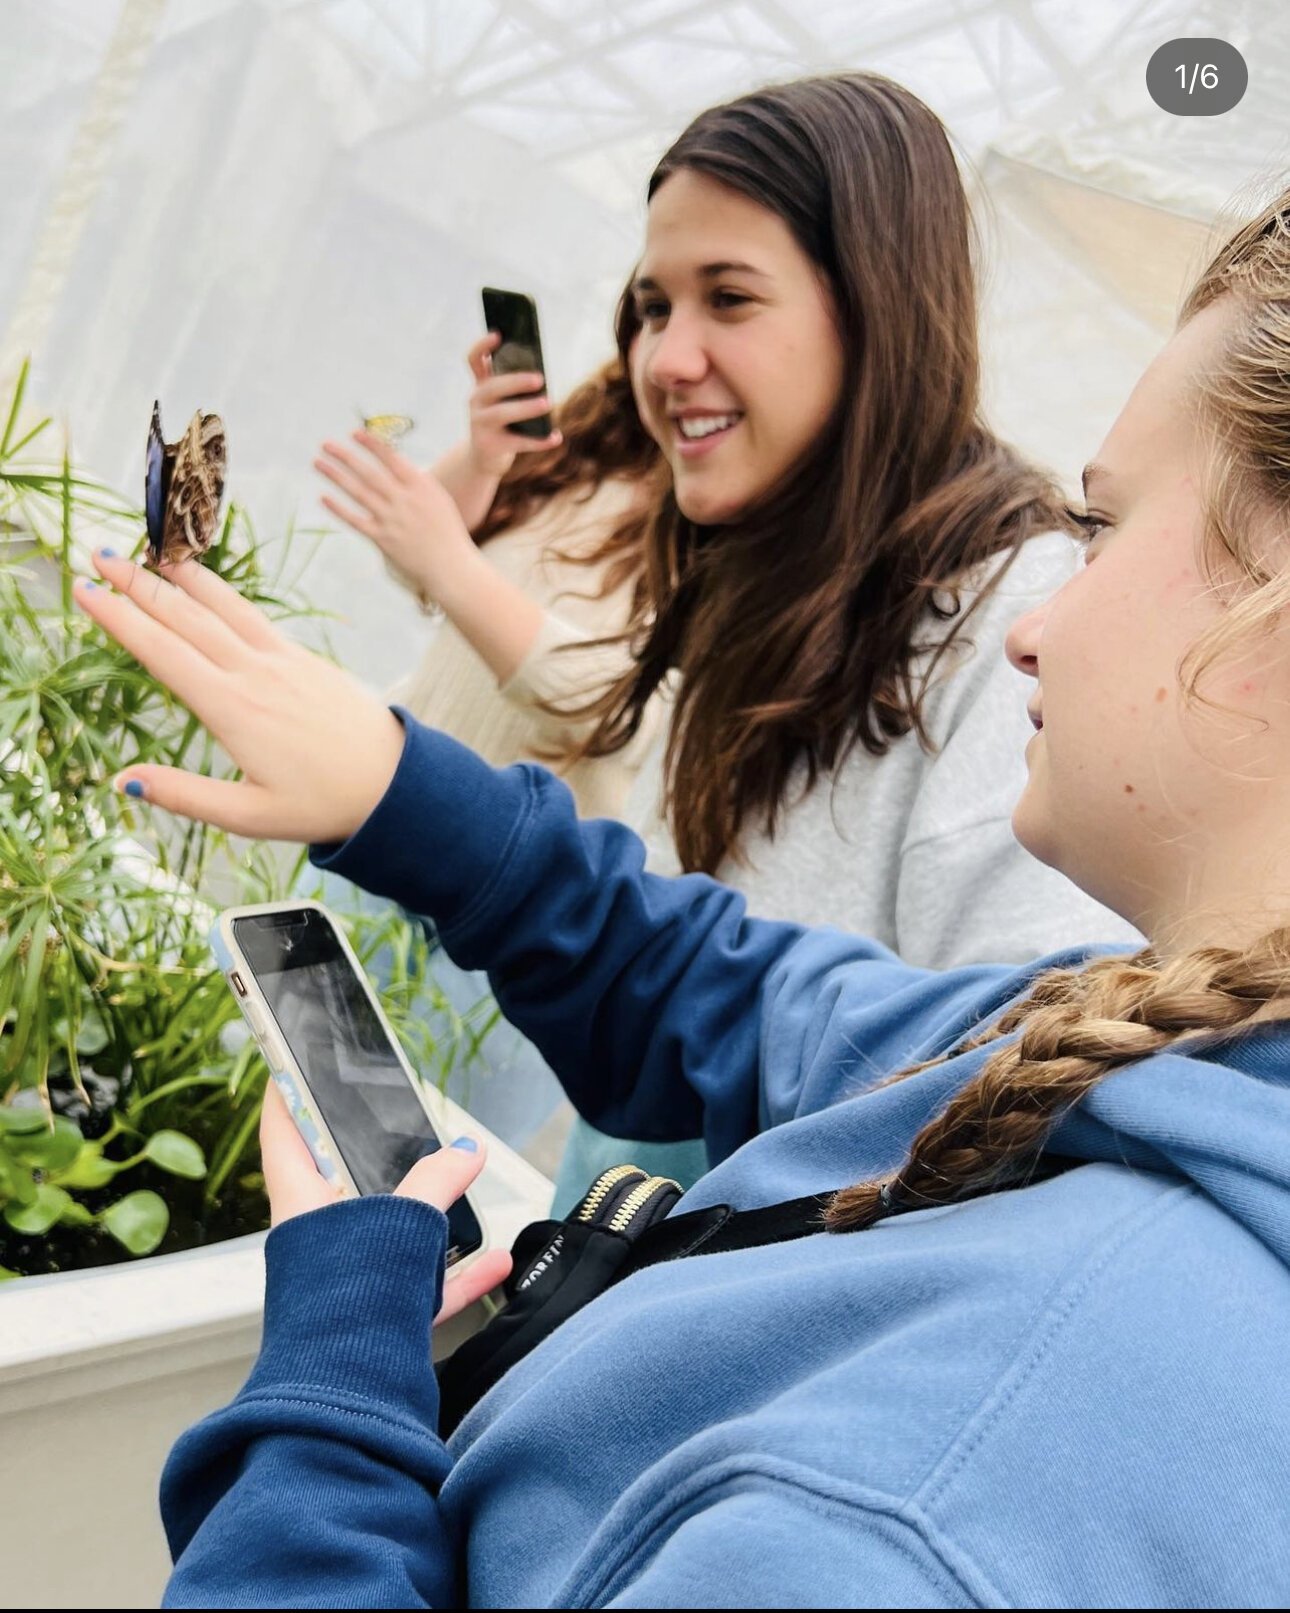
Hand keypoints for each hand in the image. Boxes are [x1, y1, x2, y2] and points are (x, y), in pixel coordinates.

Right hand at [74, 551, 404, 841]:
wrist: (395, 783)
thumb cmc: (324, 804)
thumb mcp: (250, 815)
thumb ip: (184, 795)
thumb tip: (121, 781)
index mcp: (233, 710)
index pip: (162, 652)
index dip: (120, 619)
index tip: (84, 591)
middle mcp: (254, 674)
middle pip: (185, 618)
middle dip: (138, 585)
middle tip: (98, 554)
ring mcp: (281, 660)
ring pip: (221, 607)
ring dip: (179, 578)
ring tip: (145, 553)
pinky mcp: (303, 657)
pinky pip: (253, 615)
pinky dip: (221, 592)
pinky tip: (205, 584)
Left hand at [260, 1083, 512, 1322]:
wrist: (352, 1394)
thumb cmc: (351, 1306)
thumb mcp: (401, 1220)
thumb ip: (437, 1181)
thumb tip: (467, 1152)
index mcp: (302, 1206)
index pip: (285, 1135)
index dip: (286, 1097)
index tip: (288, 1069)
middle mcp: (319, 1241)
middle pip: (339, 1182)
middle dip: (368, 1154)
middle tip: (388, 1119)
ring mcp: (348, 1281)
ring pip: (383, 1234)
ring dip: (421, 1214)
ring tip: (457, 1189)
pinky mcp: (378, 1318)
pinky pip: (420, 1284)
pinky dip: (456, 1272)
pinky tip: (494, 1262)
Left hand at [316, 430, 477, 602]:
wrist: (451, 566)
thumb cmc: (446, 531)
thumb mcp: (438, 499)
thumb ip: (416, 482)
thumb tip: (395, 465)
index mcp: (421, 486)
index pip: (391, 458)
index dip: (371, 445)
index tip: (354, 433)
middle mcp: (404, 500)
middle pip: (369, 473)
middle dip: (345, 457)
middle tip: (325, 445)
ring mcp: (392, 520)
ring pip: (358, 492)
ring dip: (336, 476)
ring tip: (318, 463)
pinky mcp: (383, 539)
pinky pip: (356, 520)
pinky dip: (338, 509)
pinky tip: (324, 497)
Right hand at [465, 332, 560, 477]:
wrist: (483, 459)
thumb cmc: (502, 424)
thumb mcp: (503, 402)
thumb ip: (516, 388)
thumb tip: (543, 376)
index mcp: (481, 386)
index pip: (473, 360)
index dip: (482, 345)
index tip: (498, 334)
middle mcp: (476, 402)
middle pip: (493, 387)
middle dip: (516, 381)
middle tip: (540, 379)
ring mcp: (480, 425)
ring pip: (503, 413)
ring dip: (527, 408)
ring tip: (548, 403)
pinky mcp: (490, 446)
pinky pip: (519, 443)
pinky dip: (540, 441)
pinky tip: (556, 437)